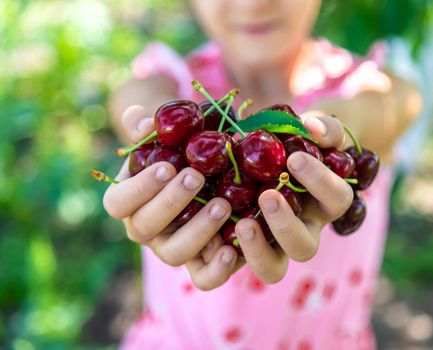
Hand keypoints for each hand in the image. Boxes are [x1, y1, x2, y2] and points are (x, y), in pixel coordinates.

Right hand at [103, 105, 239, 289]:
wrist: (212, 178)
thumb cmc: (182, 155)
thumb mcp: (168, 139)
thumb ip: (151, 130)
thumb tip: (141, 121)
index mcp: (130, 202)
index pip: (117, 203)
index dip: (138, 189)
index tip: (166, 168)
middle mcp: (146, 230)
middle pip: (144, 228)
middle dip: (171, 203)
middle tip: (196, 177)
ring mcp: (171, 249)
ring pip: (174, 254)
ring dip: (198, 230)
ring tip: (223, 204)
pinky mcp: (199, 265)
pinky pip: (203, 279)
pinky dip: (217, 269)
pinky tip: (233, 248)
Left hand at [188, 114, 353, 285]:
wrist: (277, 151)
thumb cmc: (302, 139)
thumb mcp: (319, 129)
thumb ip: (325, 128)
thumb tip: (313, 129)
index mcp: (324, 203)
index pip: (336, 200)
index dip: (319, 183)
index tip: (295, 158)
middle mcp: (301, 229)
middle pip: (304, 248)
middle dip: (286, 225)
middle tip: (267, 196)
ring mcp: (270, 242)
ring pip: (272, 269)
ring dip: (257, 250)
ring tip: (241, 223)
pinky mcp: (241, 245)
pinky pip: (233, 266)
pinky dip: (223, 256)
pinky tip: (212, 234)